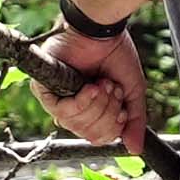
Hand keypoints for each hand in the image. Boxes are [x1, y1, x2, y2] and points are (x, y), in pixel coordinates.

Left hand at [37, 17, 145, 149]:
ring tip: (104, 83)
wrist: (103, 30)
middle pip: (89, 134)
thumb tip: (135, 148)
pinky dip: (82, 102)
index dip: (114, 127)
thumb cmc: (115, 54)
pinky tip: (91, 88)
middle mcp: (72, 106)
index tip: (122, 107)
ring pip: (77, 125)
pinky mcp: (44, 88)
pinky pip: (63, 112)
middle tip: (112, 89)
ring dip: (98, 105)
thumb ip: (133, 121)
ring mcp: (56, 99)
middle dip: (108, 113)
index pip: (99, 137)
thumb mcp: (132, 92)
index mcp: (89, 109)